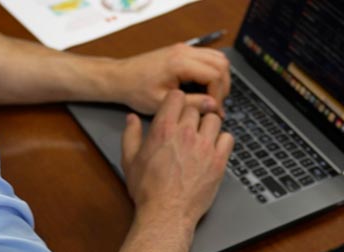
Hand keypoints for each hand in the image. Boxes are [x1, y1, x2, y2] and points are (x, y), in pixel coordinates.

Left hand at [113, 44, 230, 115]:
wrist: (120, 78)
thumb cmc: (137, 91)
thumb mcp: (163, 103)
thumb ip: (192, 103)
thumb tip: (214, 106)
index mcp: (179, 63)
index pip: (215, 75)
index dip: (219, 95)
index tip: (214, 110)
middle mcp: (184, 51)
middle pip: (221, 64)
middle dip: (223, 86)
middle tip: (215, 104)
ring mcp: (184, 49)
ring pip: (218, 58)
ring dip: (220, 78)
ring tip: (212, 96)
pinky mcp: (183, 51)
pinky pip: (209, 57)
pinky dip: (213, 72)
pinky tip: (205, 88)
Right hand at [121, 90, 233, 229]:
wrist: (166, 213)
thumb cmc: (148, 191)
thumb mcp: (130, 160)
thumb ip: (131, 136)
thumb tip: (131, 119)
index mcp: (163, 130)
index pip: (177, 97)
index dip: (177, 102)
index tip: (177, 110)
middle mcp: (185, 134)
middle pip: (196, 109)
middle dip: (191, 117)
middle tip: (188, 130)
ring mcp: (204, 147)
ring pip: (214, 120)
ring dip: (208, 127)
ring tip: (202, 139)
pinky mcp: (219, 161)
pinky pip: (228, 138)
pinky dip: (222, 141)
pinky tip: (214, 150)